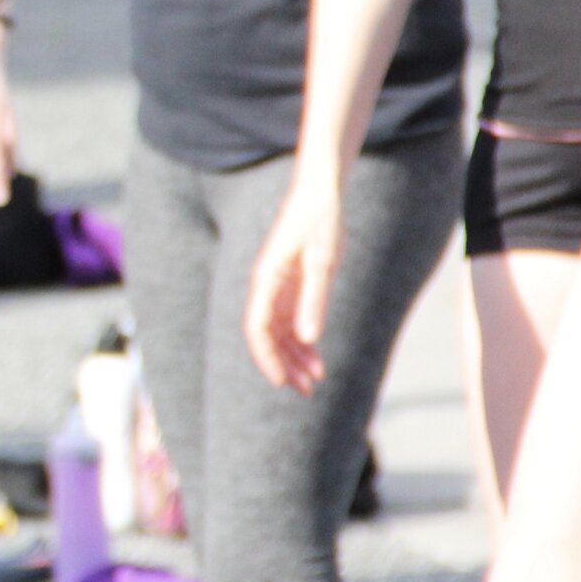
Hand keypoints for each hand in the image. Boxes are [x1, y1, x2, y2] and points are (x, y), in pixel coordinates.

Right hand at [243, 176, 343, 393]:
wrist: (321, 190)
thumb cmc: (321, 221)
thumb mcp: (323, 260)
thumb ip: (314, 299)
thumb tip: (307, 338)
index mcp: (267, 278)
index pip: (257, 327)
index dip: (266, 357)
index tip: (281, 382)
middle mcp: (267, 284)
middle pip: (266, 334)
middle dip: (283, 364)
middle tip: (306, 391)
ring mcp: (278, 283)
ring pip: (278, 329)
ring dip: (293, 356)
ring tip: (315, 379)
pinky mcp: (291, 281)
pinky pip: (290, 318)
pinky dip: (301, 339)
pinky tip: (316, 356)